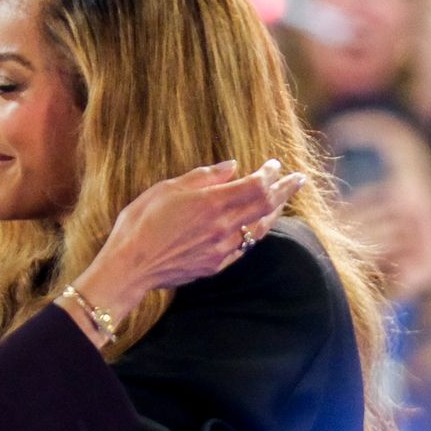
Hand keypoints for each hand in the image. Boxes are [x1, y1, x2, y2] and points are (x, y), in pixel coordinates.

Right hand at [72, 159, 306, 319]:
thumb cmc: (142, 222)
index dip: (270, 174)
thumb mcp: (168, 188)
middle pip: (266, 206)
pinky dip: (256, 232)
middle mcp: (224, 226)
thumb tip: (232, 167)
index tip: (274, 164)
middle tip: (299, 179)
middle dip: (285, 190)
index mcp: (213, 203)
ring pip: (259, 229)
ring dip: (274, 212)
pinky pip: (245, 247)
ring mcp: (222, 248)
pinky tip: (257, 227)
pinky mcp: (215, 264)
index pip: (257, 185)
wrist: (130, 266)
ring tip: (282, 201)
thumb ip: (203, 177)